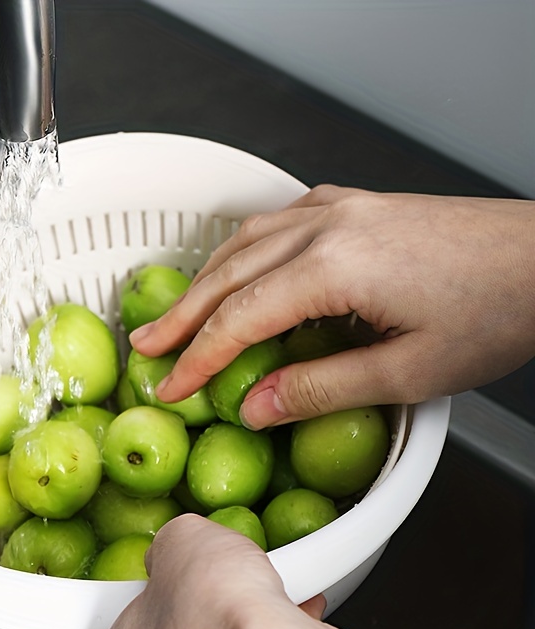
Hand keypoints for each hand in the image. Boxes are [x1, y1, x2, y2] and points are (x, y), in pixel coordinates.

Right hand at [130, 186, 534, 427]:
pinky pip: (276, 222)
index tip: (171, 387)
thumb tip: (256, 408)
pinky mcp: (354, 204)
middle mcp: (327, 224)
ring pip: (245, 242)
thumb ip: (321, 389)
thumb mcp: (408, 372)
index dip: (198, 359)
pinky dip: (241, 251)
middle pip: (228, 274)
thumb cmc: (497, 311)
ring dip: (203, 280)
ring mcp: (340, 207)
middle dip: (181, 316)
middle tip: (146, 346)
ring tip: (175, 313)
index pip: (240, 319)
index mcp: (335, 266)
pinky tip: (235, 267)